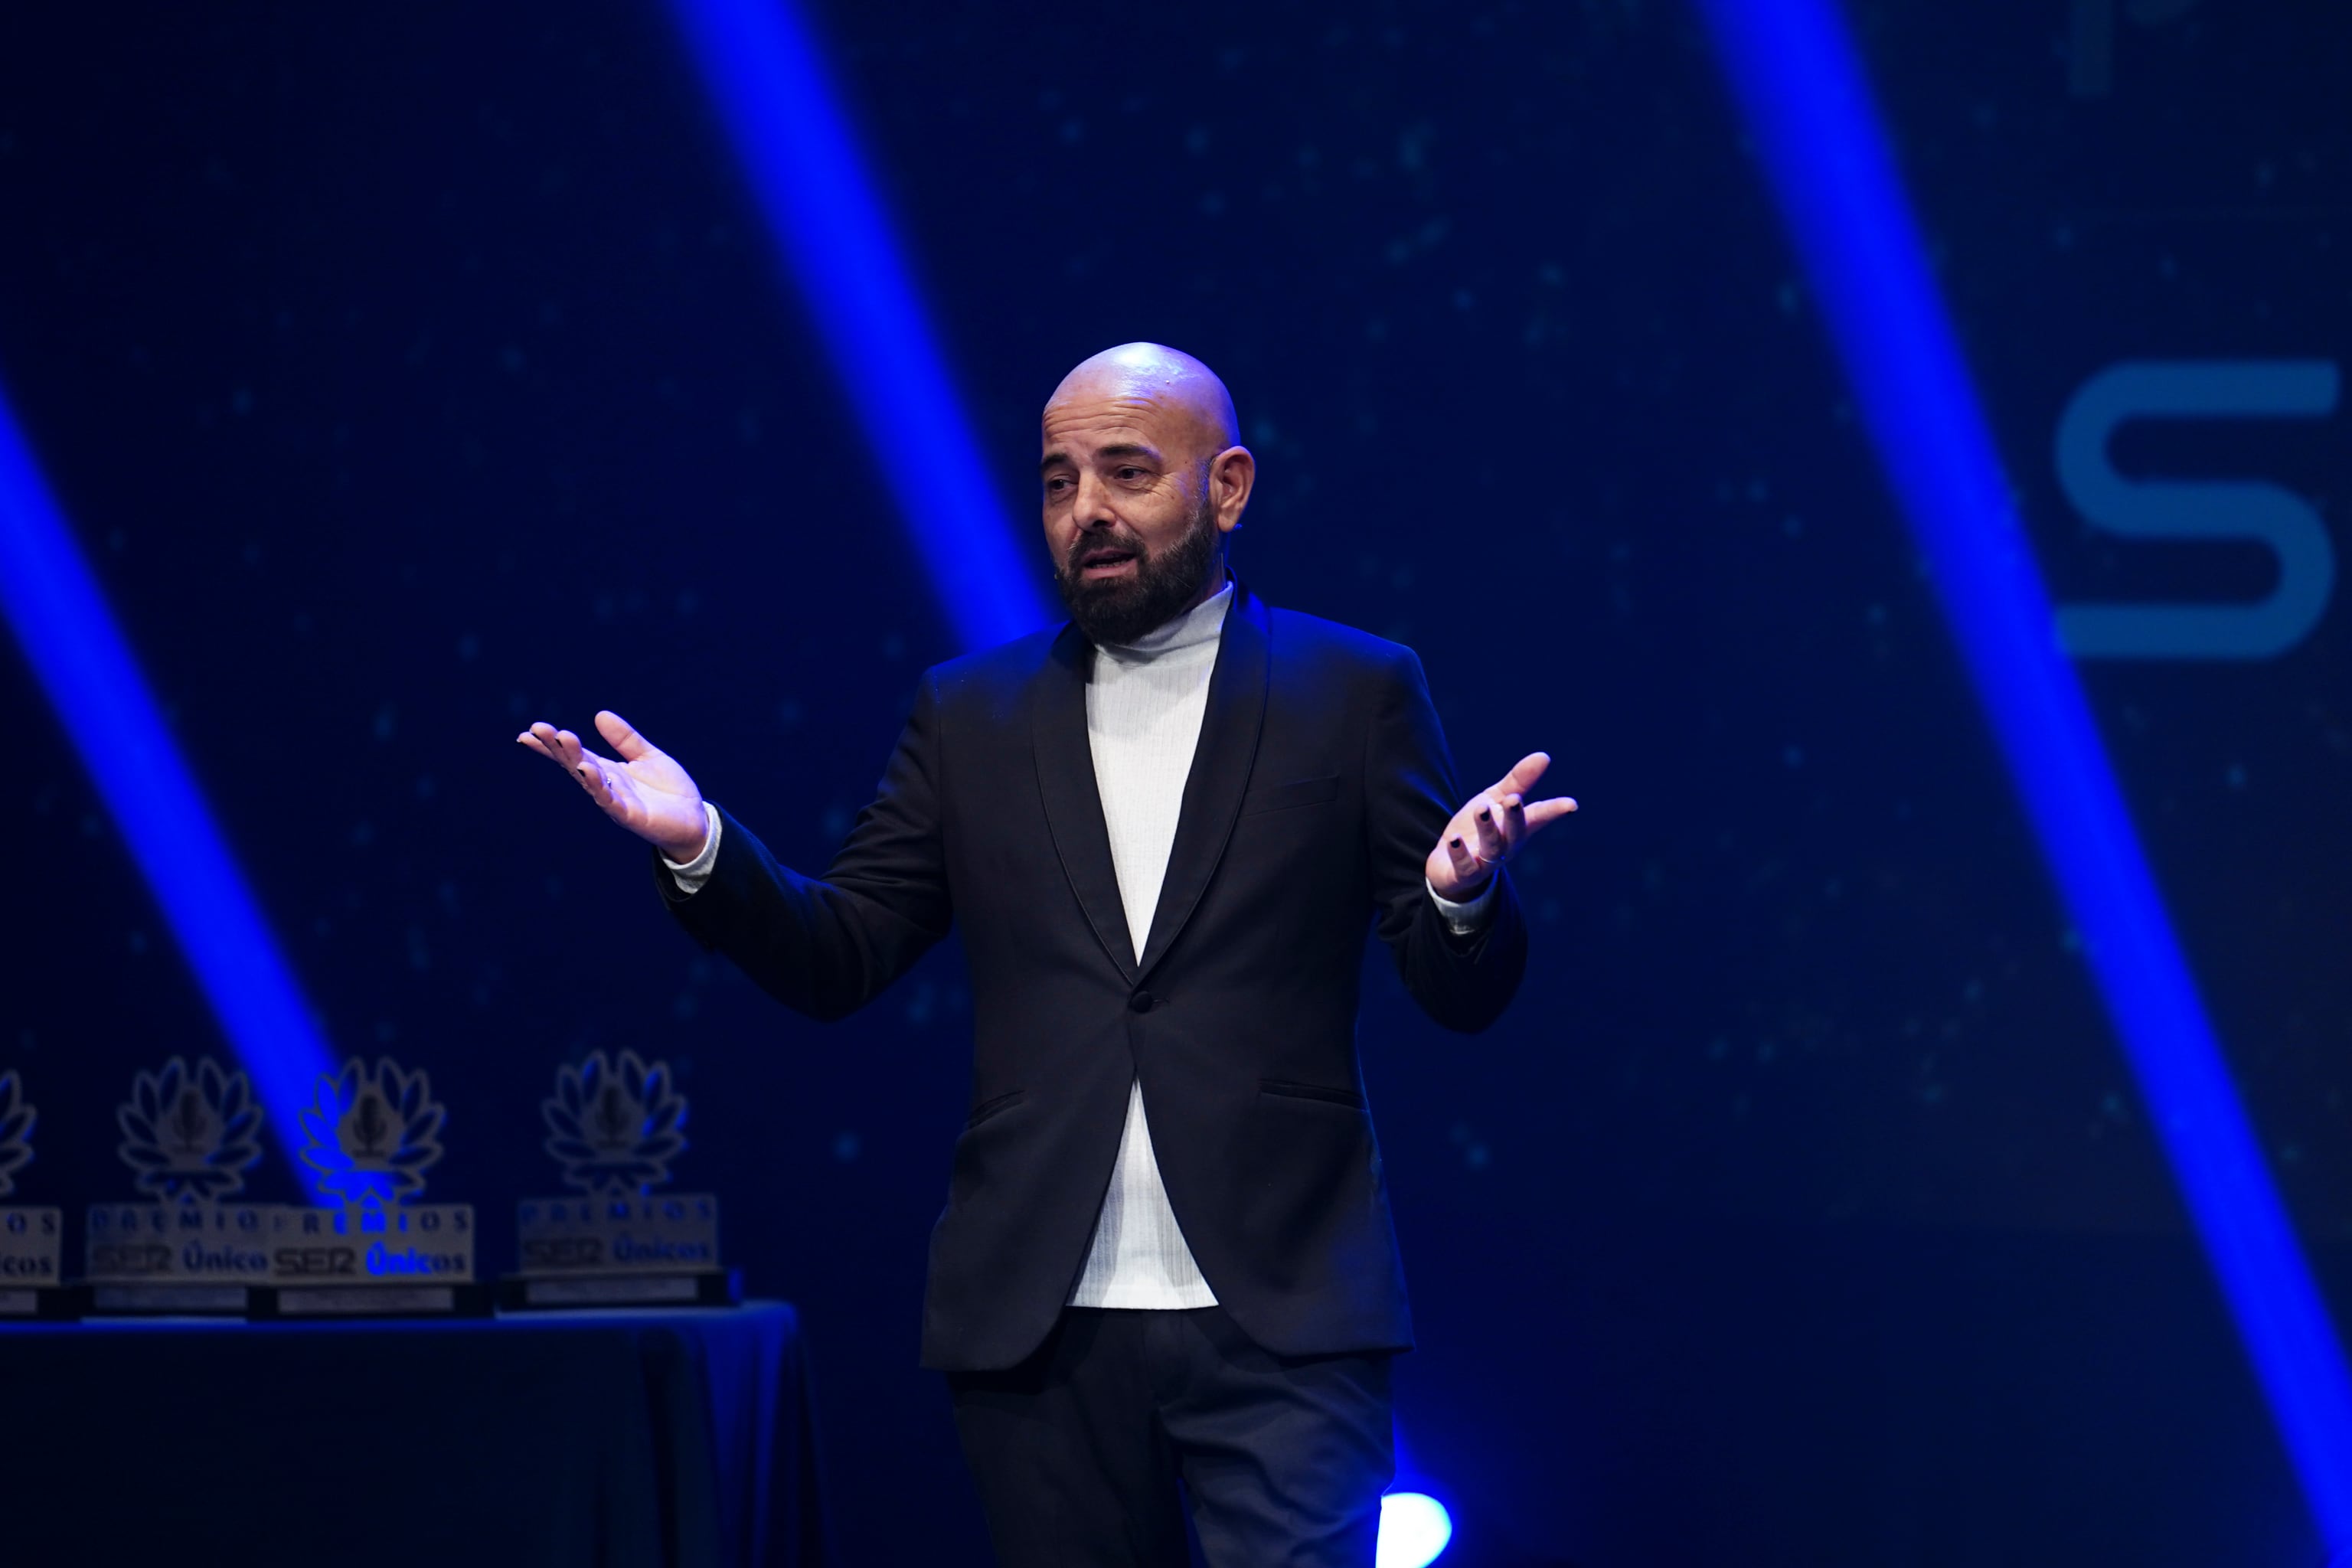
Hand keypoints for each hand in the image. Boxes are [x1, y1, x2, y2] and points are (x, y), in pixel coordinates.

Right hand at [517, 711, 709, 861]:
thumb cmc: (669, 791)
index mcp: (609, 771)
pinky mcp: (631, 816)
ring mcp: (617, 802)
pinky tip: (587, 769)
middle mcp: (607, 786)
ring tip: (564, 739)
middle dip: (557, 747)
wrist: (695, 821)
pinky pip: (610, 800)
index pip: (576, 755)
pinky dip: (598, 785)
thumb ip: (626, 739)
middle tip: (538, 729)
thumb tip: (600, 715)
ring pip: (589, 780)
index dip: (553, 744)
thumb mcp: (648, 756)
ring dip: (575, 760)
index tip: (531, 730)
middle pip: (576, 764)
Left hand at [1425, 751, 1576, 899]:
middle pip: (1515, 832)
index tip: (1571, 805)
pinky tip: (1453, 839)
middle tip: (1514, 799)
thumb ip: (1518, 781)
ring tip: (1481, 809)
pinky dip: (1459, 853)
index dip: (1554, 811)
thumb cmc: (1480, 827)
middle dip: (1515, 817)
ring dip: (1487, 829)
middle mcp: (1506, 845)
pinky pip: (1464, 866)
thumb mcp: (1496, 800)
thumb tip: (1544, 756)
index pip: (1538, 816)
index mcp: (1517, 827)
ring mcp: (1485, 861)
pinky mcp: (1464, 873)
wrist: (1450, 865)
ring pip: (1491, 847)